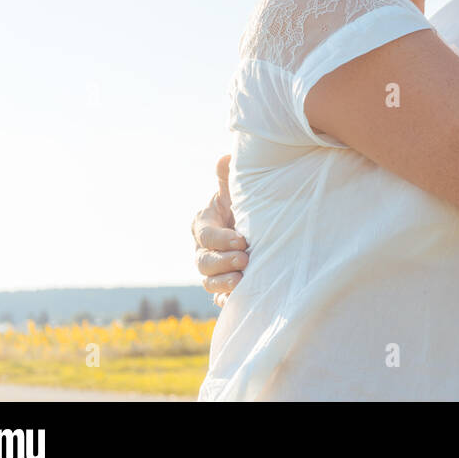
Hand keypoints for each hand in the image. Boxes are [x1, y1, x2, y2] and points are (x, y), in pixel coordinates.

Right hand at [191, 155, 248, 306]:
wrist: (255, 228)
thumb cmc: (243, 205)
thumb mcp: (236, 191)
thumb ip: (228, 178)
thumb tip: (226, 157)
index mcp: (204, 225)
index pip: (206, 235)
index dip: (221, 239)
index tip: (242, 239)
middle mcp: (203, 250)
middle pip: (204, 262)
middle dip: (222, 262)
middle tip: (244, 259)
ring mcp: (211, 271)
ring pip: (208, 282)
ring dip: (223, 283)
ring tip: (241, 282)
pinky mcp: (222, 287)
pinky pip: (220, 298)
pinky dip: (228, 300)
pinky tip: (241, 300)